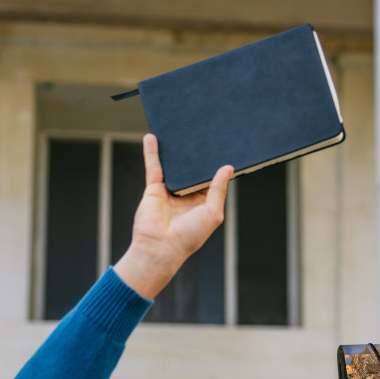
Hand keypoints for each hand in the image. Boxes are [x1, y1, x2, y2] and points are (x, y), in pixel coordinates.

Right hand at [112, 134, 232, 298]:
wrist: (161, 248)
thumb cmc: (190, 236)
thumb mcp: (212, 212)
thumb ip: (218, 189)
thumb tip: (228, 168)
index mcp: (205, 203)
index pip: (212, 180)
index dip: (217, 165)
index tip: (225, 147)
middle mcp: (188, 196)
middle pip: (193, 170)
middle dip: (198, 154)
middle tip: (205, 132)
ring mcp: (171, 191)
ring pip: (174, 167)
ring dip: (176, 151)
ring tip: (181, 130)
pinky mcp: (154, 189)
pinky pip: (154, 167)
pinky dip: (152, 152)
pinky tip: (152, 137)